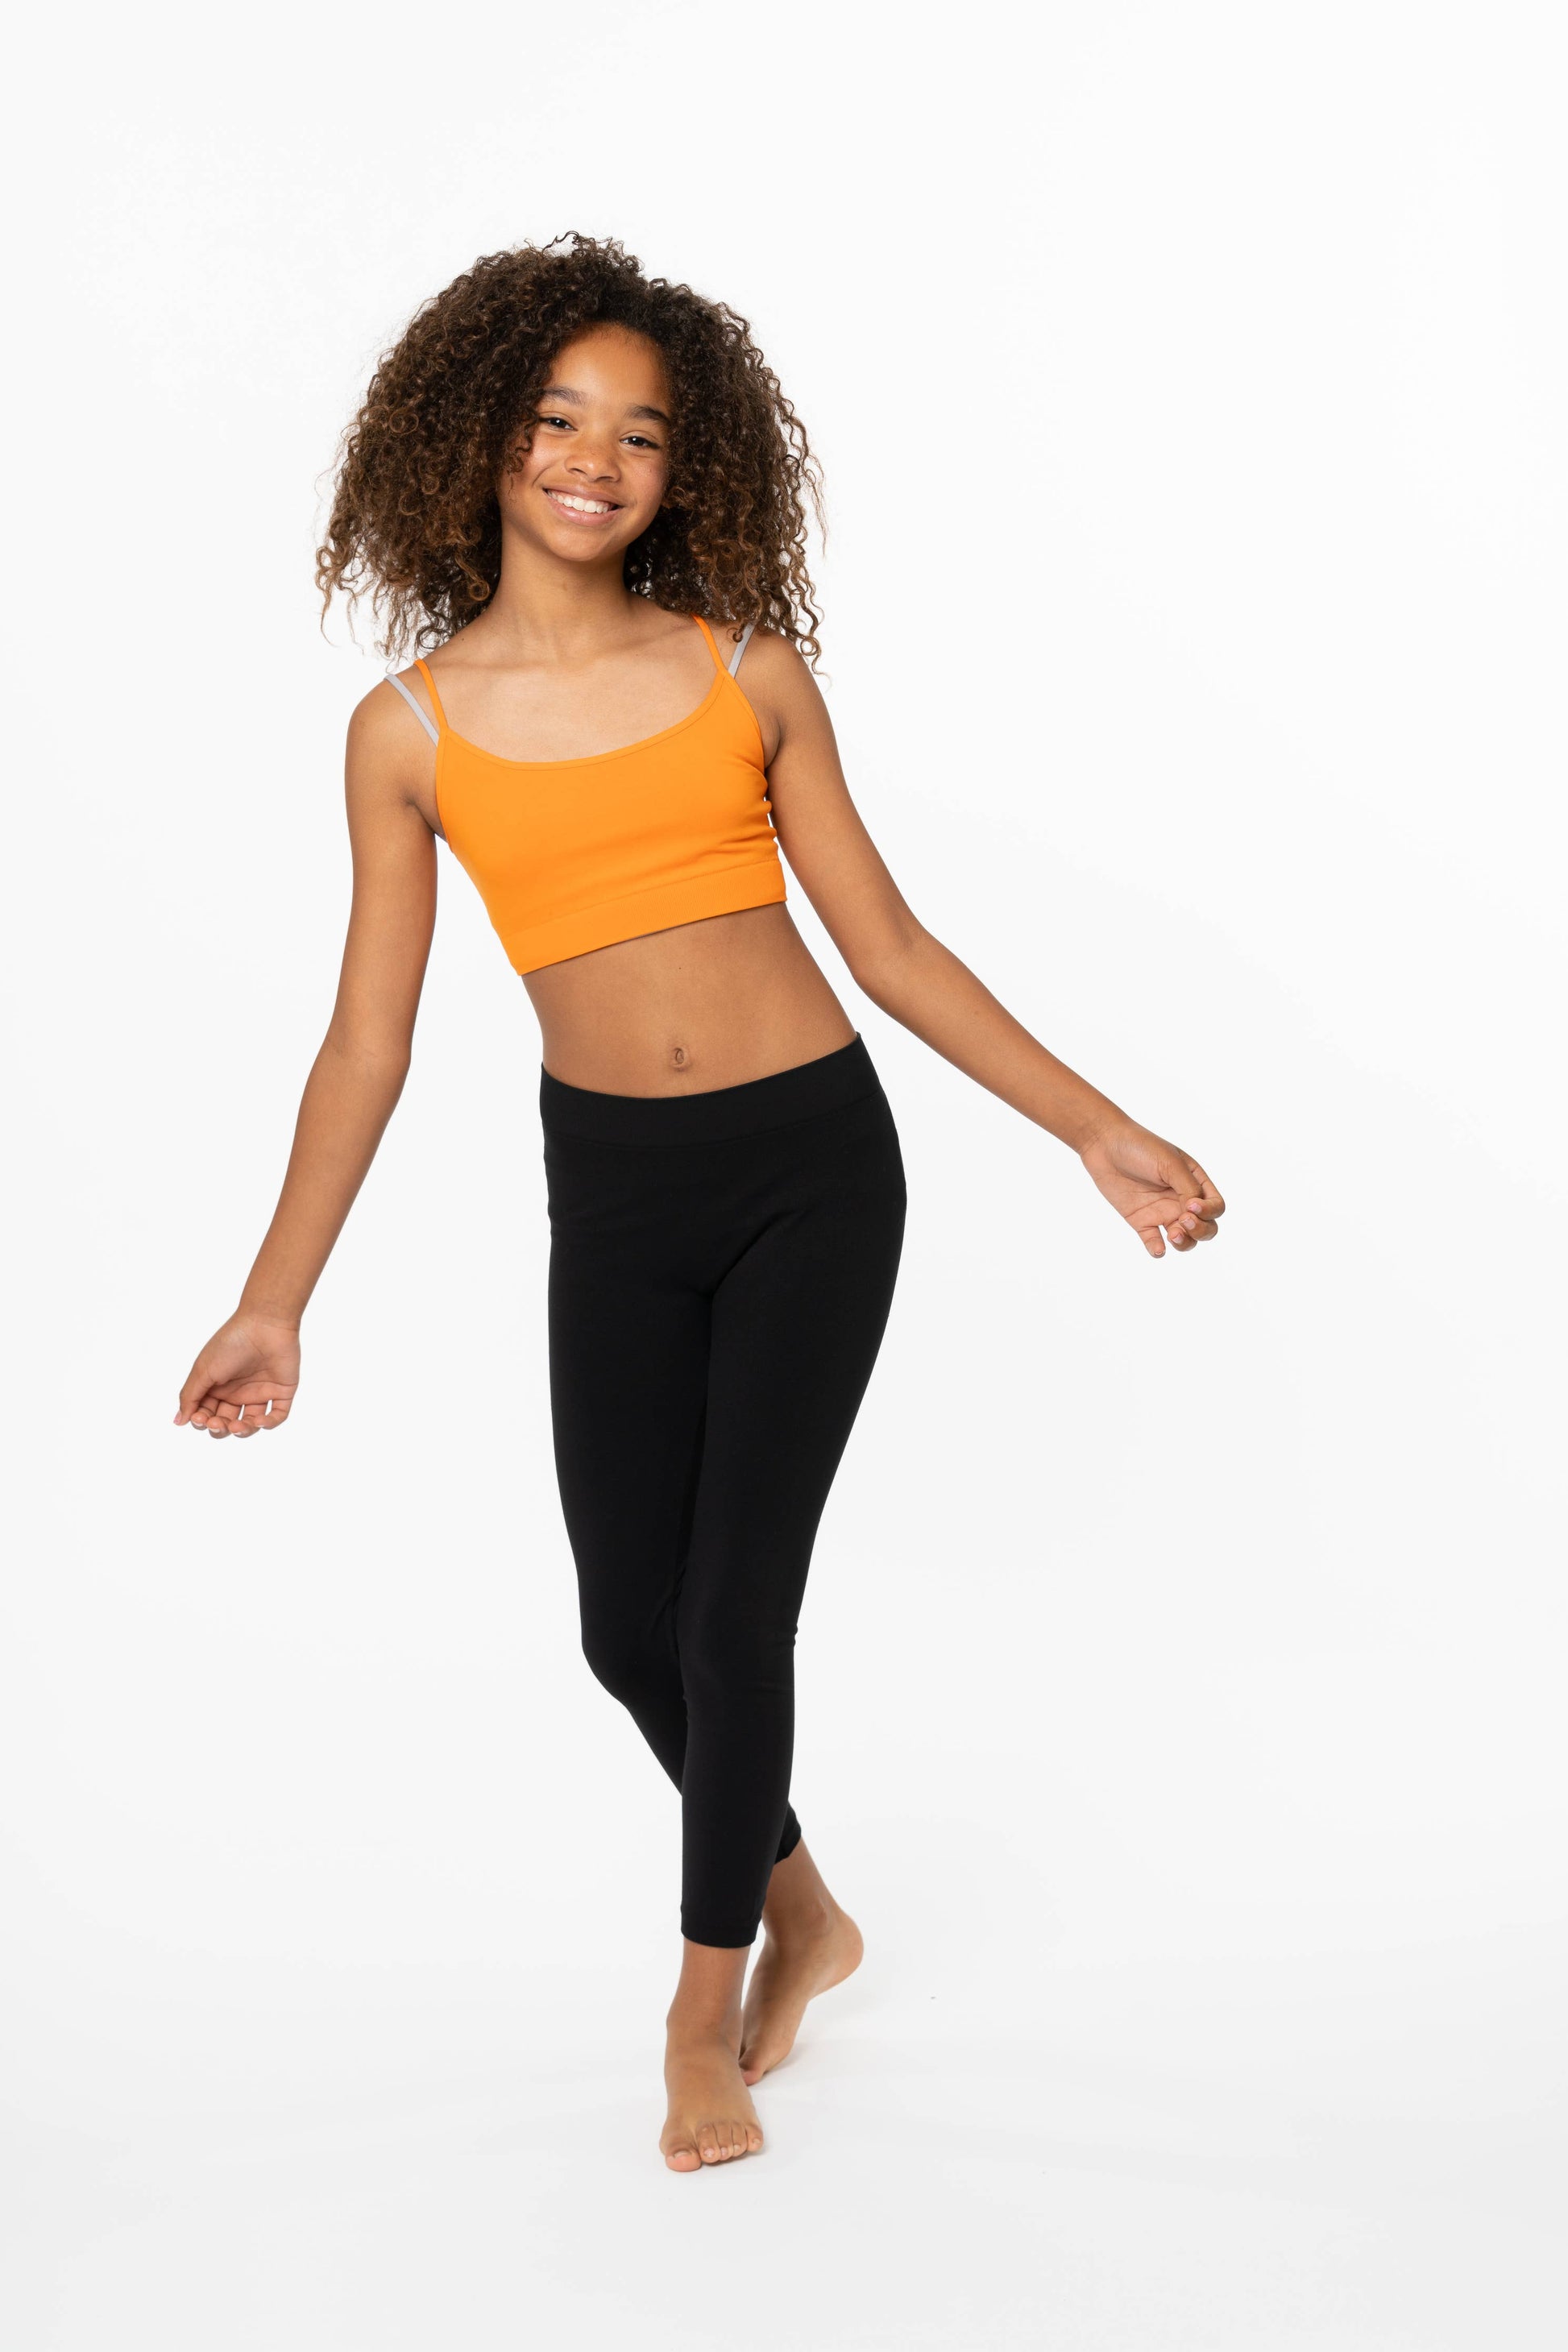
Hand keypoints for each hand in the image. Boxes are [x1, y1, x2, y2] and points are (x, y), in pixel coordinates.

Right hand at [174, 1314, 299, 1438]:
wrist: (264, 1323)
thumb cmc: (231, 1343)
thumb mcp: (203, 1369)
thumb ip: (190, 1396)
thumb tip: (179, 1421)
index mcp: (217, 1386)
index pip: (206, 1413)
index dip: (201, 1421)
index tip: (199, 1418)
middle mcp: (238, 1391)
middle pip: (226, 1422)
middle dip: (219, 1428)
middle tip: (216, 1422)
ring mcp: (260, 1392)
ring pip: (250, 1424)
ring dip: (242, 1431)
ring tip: (236, 1425)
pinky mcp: (281, 1391)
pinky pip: (276, 1416)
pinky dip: (267, 1424)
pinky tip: (258, 1421)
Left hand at [1079, 1120, 1225, 1258]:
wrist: (1105, 1145)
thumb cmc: (1141, 1147)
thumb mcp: (1170, 1163)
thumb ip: (1187, 1187)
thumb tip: (1195, 1212)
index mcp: (1194, 1182)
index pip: (1215, 1206)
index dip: (1209, 1211)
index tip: (1191, 1205)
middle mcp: (1181, 1199)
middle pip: (1206, 1227)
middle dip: (1201, 1231)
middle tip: (1183, 1221)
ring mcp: (1162, 1211)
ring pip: (1184, 1239)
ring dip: (1184, 1244)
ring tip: (1173, 1235)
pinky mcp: (1141, 1220)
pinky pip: (1154, 1242)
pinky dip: (1158, 1250)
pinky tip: (1157, 1249)